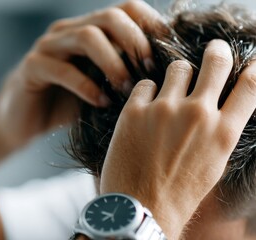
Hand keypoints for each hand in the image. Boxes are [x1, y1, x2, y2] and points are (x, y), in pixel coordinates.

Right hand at [0, 0, 162, 148]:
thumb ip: (126, 76)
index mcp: (90, 30)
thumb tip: (169, 78)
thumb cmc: (68, 104)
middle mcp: (69, 31)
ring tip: (126, 89)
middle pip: (110, 16)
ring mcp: (49, 46)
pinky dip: (86, 86)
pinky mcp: (32, 67)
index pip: (127, 8)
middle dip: (135, 41)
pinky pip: (63, 69)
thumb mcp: (102, 87)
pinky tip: (100, 103)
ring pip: (87, 36)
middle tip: (150, 71)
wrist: (23, 120)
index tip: (168, 51)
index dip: (151, 24)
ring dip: (113, 63)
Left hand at [99, 40, 255, 238]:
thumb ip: (220, 129)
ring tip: (170, 96)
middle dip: (216, 51)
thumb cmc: (179, 190)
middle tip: (213, 50)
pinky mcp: (134, 110)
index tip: (249, 62)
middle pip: (216, 61)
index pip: (250, 85)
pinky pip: (145, 84)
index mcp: (223, 131)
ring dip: (177, 77)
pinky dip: (147, 94)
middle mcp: (197, 114)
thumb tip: (222, 101)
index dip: (253, 68)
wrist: (140, 206)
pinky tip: (144, 112)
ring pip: (178, 67)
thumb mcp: (213, 162)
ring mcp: (163, 110)